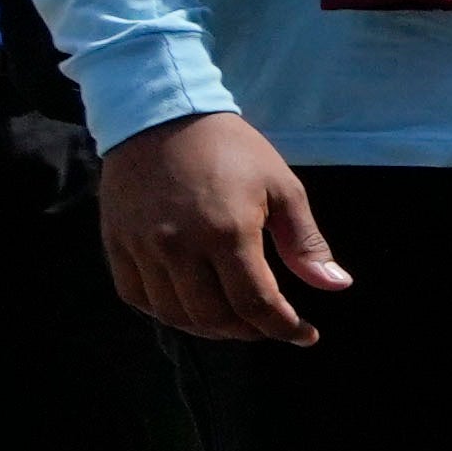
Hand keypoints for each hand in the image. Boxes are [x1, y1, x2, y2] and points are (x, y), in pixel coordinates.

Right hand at [100, 115, 351, 344]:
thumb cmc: (231, 149)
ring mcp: (142, 248)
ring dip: (209, 328)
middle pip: (213, 318)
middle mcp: (179, 247)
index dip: (284, 328)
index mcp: (227, 232)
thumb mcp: (282, 187)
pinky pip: (137, 297)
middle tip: (269, 325)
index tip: (305, 335)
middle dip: (249, 332)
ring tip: (235, 320)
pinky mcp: (116, 244)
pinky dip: (166, 312)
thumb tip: (335, 285)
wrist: (161, 114)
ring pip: (174, 315)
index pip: (256, 304)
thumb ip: (305, 243)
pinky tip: (191, 306)